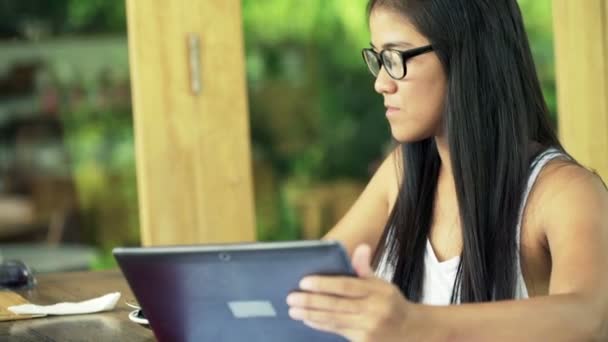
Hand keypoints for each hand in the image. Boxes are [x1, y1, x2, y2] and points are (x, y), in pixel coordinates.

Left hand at [286, 244, 414, 341]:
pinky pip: (338, 330)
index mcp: (377, 292)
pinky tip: (308, 319)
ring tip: (293, 309)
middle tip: (291, 297)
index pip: (346, 286)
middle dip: (311, 301)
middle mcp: (374, 310)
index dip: (324, 284)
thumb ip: (365, 269)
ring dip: (310, 314)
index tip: (304, 281)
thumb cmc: (389, 302)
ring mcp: (369, 328)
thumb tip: (361, 247)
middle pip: (336, 304)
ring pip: (334, 319)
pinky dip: (321, 324)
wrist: (410, 331)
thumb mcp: (382, 283)